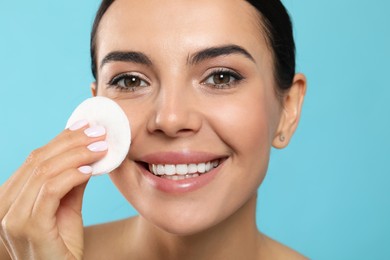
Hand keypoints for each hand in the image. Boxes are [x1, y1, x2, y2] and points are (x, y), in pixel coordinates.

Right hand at [0, 120, 106, 259]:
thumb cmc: (62, 245)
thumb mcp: (67, 207)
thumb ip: (71, 181)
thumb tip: (86, 154)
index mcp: (11, 196)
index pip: (35, 159)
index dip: (61, 139)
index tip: (85, 127)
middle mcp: (5, 205)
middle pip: (38, 160)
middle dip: (72, 142)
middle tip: (99, 133)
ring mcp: (12, 217)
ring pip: (45, 172)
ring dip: (77, 155)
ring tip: (101, 148)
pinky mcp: (28, 227)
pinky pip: (51, 190)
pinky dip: (72, 175)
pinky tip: (91, 169)